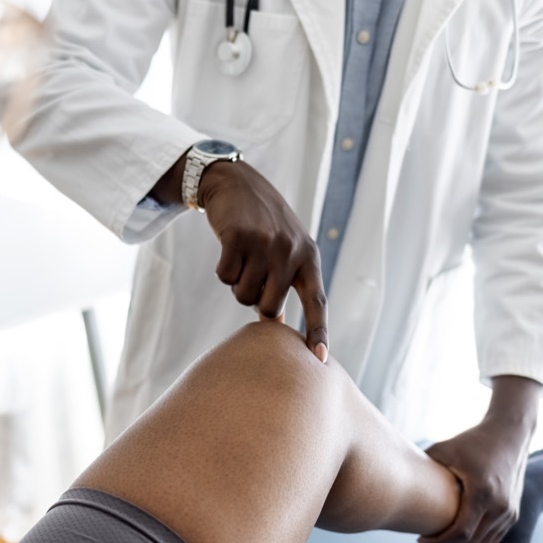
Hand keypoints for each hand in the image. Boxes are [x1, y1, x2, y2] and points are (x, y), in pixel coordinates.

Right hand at [197, 160, 327, 360]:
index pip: (316, 301)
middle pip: (268, 307)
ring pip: (243, 295)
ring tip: (243, 257)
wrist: (237, 183)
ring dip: (237, 283)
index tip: (319, 359)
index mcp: (309, 256)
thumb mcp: (286, 247)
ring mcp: (265, 243)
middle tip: (252, 274)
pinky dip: (222, 269)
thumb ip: (287, 281)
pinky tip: (229, 248)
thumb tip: (277, 322)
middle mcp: (291, 250)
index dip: (318, 330)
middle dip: (254, 300)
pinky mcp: (238, 237)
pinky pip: (225, 276)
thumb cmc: (263, 223)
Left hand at [419, 376, 541, 542]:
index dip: (438, 542)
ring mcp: (509, 513)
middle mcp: (500, 507)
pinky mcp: (512, 514)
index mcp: (483, 492)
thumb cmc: (474, 441)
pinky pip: (493, 541)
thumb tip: (397, 477)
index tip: (420, 539)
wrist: (510, 435)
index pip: (460, 533)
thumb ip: (423, 466)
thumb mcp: (446, 449)